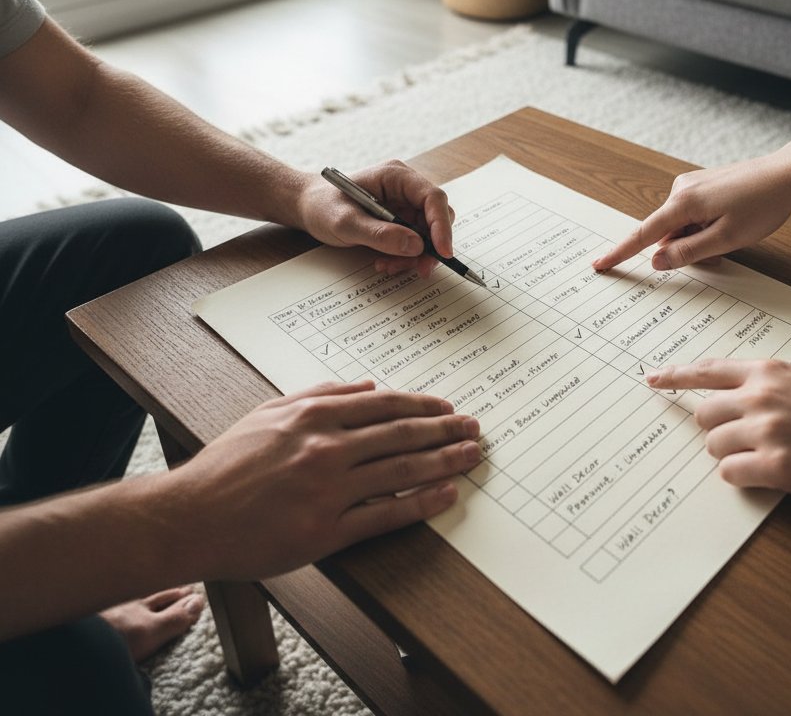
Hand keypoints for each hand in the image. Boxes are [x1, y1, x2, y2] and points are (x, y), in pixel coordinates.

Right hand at [166, 381, 480, 581]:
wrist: (189, 517)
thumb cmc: (226, 464)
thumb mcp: (269, 412)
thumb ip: (320, 394)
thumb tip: (368, 384)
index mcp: (314, 415)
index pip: (385, 406)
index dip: (424, 407)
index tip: (448, 410)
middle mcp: (326, 447)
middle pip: (402, 435)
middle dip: (445, 431)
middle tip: (475, 429)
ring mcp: (328, 490)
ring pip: (402, 471)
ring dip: (444, 462)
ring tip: (472, 457)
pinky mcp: (325, 531)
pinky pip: (386, 515)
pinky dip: (421, 503)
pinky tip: (445, 495)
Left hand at [296, 160, 454, 277]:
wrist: (308, 208)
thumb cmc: (322, 206)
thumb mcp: (345, 222)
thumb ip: (380, 234)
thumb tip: (416, 245)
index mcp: (396, 176)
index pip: (433, 197)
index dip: (442, 226)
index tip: (443, 252)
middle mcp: (406, 188)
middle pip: (436, 217)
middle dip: (430, 246)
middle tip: (420, 269)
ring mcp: (404, 204)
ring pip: (427, 234)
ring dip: (415, 255)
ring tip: (389, 266)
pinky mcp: (400, 220)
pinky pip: (414, 241)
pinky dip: (406, 256)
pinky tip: (386, 262)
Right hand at [592, 148, 790, 271]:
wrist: (787, 173)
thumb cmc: (763, 205)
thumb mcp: (727, 238)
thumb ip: (688, 252)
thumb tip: (656, 261)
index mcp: (683, 203)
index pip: (643, 235)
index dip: (621, 253)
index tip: (600, 264)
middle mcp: (680, 190)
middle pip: (667, 234)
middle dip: (686, 250)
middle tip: (720, 255)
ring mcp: (690, 184)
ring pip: (681, 226)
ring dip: (699, 238)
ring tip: (732, 235)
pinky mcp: (701, 184)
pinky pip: (691, 214)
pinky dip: (704, 226)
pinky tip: (730, 222)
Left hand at [647, 359, 790, 505]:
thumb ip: (767, 384)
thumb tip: (733, 396)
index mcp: (768, 372)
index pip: (706, 370)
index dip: (675, 376)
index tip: (653, 378)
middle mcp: (760, 396)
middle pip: (703, 413)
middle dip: (716, 429)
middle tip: (742, 440)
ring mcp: (765, 431)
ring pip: (714, 445)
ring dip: (731, 455)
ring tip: (765, 458)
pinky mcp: (775, 467)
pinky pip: (731, 474)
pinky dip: (743, 477)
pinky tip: (769, 475)